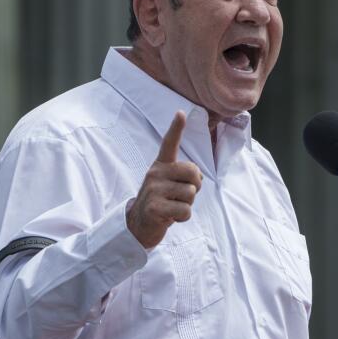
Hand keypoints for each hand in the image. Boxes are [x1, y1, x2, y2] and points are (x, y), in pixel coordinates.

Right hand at [126, 111, 202, 248]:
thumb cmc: (161, 202)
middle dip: (196, 186)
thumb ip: (183, 176)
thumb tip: (198, 177)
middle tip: (182, 196)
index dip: (176, 128)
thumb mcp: (170, 185)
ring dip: (187, 205)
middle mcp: (155, 173)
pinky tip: (170, 217)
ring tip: (173, 206)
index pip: (169, 144)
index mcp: (160, 166)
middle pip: (194, 172)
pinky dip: (183, 217)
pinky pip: (185, 210)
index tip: (181, 113)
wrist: (139, 225)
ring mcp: (153, 190)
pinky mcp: (154, 207)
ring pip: (191, 193)